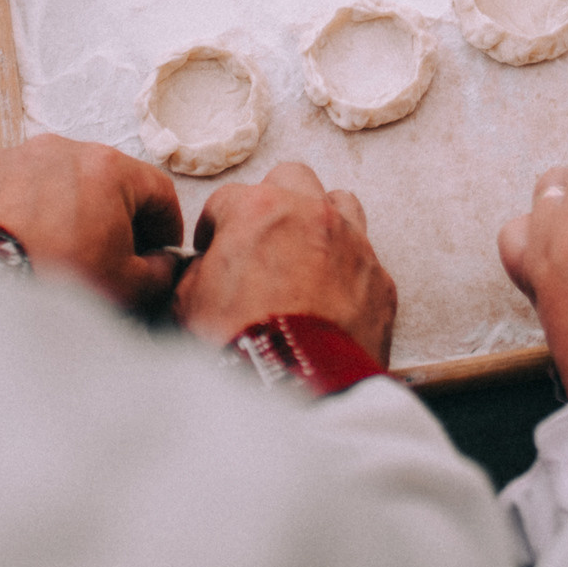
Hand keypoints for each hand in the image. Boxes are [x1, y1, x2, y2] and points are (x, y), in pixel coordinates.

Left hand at [0, 134, 183, 312]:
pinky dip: (25, 213)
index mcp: (107, 168)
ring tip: (63, 251)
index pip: (157, 191)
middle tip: (113, 257)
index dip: (167, 226)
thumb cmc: (55, 283)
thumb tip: (161, 264)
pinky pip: (15, 191)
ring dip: (68, 210)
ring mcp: (15, 160)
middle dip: (115, 217)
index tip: (162, 251)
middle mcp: (60, 151)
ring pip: (57, 182)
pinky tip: (26, 245)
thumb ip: (160, 271)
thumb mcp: (129, 287)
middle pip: (106, 181)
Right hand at [176, 163, 396, 361]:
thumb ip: (196, 273)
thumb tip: (205, 272)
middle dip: (273, 202)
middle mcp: (311, 214)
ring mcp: (353, 243)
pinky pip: (365, 257)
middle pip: (292, 180)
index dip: (215, 226)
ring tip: (305, 253)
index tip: (213, 248)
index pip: (228, 199)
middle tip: (261, 237)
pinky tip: (333, 294)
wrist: (298, 386)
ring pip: (339, 203)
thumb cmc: (241, 343)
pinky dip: (348, 268)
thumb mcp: (188, 304)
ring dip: (320, 220)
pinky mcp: (379, 279)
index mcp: (258, 209)